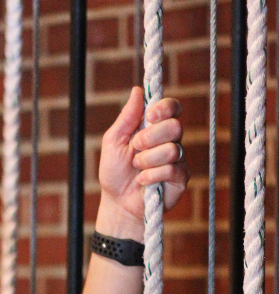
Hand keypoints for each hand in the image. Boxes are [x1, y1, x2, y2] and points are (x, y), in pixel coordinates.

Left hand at [96, 86, 188, 239]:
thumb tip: (138, 90)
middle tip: (135, 148)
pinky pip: (172, 169)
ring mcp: (178, 159)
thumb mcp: (114, 141)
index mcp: (155, 128)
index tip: (149, 116)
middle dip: (149, 138)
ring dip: (147, 160)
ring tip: (136, 168)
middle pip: (175, 126)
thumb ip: (126, 117)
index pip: (172, 108)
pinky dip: (151, 175)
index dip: (165, 108)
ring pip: (172, 149)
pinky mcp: (181, 178)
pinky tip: (142, 181)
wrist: (117, 203)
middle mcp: (170, 140)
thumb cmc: (115, 172)